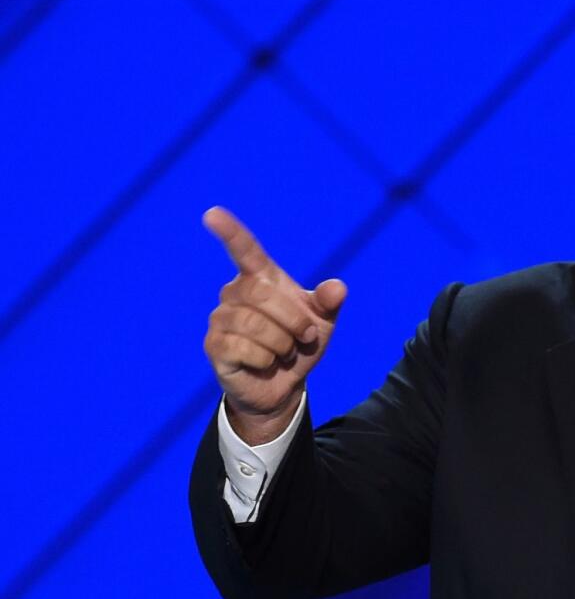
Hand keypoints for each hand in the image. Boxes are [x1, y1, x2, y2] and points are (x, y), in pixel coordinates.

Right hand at [202, 207, 346, 436]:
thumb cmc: (299, 345)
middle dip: (293, 320)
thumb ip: (329, 303)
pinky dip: (266, 359)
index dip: (230, 232)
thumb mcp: (322, 323)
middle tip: (305, 337)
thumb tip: (338, 288)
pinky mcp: (214, 346)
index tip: (212, 214)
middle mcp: (234, 293)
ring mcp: (221, 319)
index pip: (244, 250)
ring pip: (254, 324)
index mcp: (260, 278)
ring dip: (282, 343)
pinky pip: (243, 348)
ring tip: (285, 351)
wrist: (284, 385)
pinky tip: (266, 363)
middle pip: (261, 294)